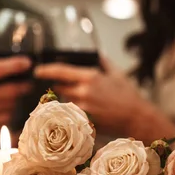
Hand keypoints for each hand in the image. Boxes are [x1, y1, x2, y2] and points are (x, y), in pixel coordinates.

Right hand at [0, 51, 31, 143]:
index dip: (15, 65)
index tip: (27, 62)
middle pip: (9, 90)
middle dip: (23, 85)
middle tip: (28, 81)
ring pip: (9, 105)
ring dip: (16, 99)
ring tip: (16, 93)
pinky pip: (3, 119)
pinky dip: (8, 112)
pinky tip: (7, 107)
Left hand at [34, 57, 174, 142]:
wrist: (137, 118)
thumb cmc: (128, 95)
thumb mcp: (117, 73)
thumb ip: (103, 61)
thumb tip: (95, 53)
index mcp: (91, 76)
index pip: (60, 71)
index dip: (46, 70)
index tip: (38, 71)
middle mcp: (84, 91)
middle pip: (59, 87)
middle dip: (58, 86)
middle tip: (61, 87)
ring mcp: (83, 107)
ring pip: (65, 101)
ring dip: (67, 99)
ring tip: (81, 100)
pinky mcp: (84, 120)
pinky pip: (72, 113)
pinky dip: (73, 111)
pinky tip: (83, 111)